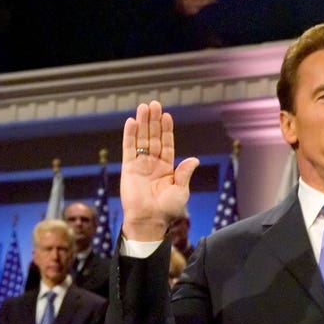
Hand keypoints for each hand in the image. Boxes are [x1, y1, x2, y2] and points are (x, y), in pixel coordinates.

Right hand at [120, 100, 199, 240]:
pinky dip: (129, 135)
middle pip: (153, 137)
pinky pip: (129, 148)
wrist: (149, 220)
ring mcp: (140, 165)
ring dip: (142, 123)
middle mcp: (153, 164)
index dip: (166, 130)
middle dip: (153, 121)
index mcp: (167, 168)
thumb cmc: (167, 209)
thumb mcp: (180, 190)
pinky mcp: (128, 168)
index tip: (167, 116)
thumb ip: (184, 173)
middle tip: (154, 104)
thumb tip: (194, 159)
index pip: (167, 144)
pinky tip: (131, 122)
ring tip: (143, 107)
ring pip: (141, 139)